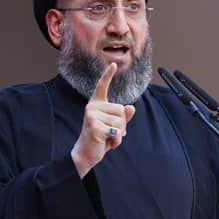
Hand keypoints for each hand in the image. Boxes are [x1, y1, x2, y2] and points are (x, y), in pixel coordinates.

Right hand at [71, 63, 135, 177]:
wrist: (87, 153)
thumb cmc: (100, 138)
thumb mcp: (114, 126)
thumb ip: (123, 117)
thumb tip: (131, 108)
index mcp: (97, 104)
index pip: (102, 86)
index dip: (108, 75)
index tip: (113, 64)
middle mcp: (92, 106)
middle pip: (121, 109)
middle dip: (122, 125)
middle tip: (111, 133)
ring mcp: (91, 115)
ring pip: (120, 121)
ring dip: (119, 134)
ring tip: (108, 138)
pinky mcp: (94, 125)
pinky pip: (116, 131)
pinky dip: (116, 140)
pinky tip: (106, 142)